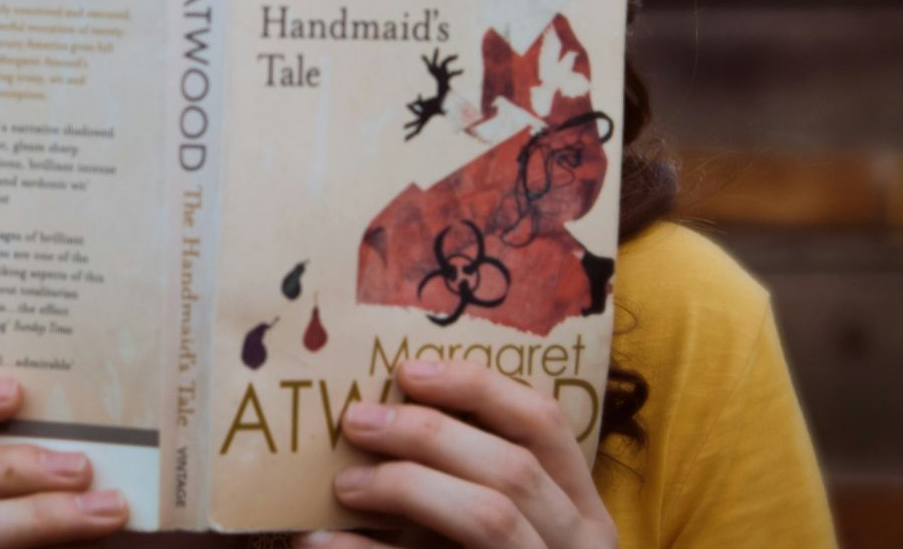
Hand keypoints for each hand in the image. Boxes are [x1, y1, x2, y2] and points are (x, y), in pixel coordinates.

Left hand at [304, 359, 615, 548]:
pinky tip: (319, 542)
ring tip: (344, 483)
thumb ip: (469, 476)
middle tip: (356, 420)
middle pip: (511, 469)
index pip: (544, 423)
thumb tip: (386, 408)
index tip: (409, 370)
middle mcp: (576, 546)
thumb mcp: (508, 524)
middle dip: (428, 435)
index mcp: (583, 510)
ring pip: (488, 518)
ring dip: (409, 487)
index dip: (478, 387)